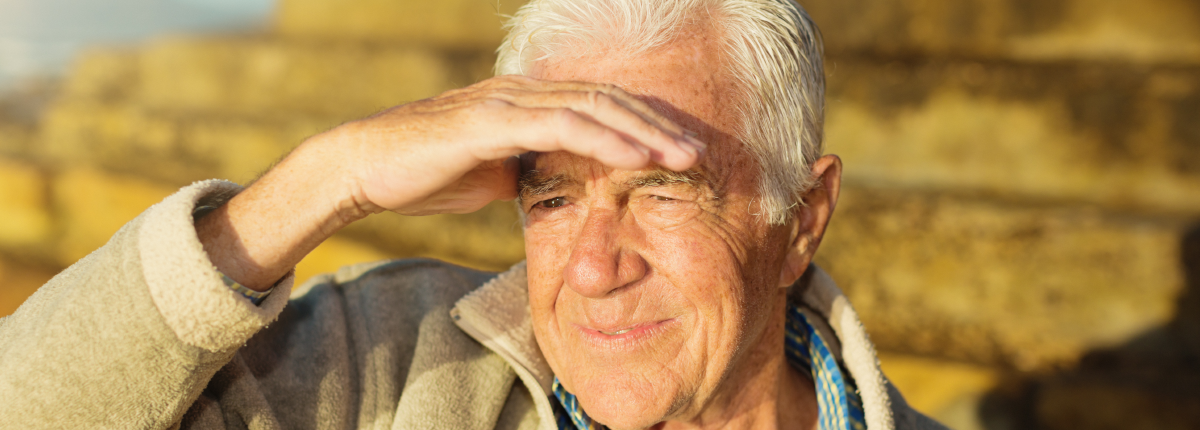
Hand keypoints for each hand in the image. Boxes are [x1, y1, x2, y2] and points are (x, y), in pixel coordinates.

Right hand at [323, 75, 706, 216]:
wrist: (363, 170)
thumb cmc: (424, 173)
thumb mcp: (490, 173)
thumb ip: (528, 169)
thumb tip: (560, 187)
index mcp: (526, 102)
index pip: (599, 105)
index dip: (643, 123)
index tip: (681, 150)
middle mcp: (522, 92)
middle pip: (607, 98)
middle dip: (658, 124)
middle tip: (702, 150)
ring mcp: (506, 102)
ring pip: (592, 107)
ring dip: (643, 132)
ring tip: (684, 156)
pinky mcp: (489, 121)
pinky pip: (558, 126)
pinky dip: (603, 140)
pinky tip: (635, 158)